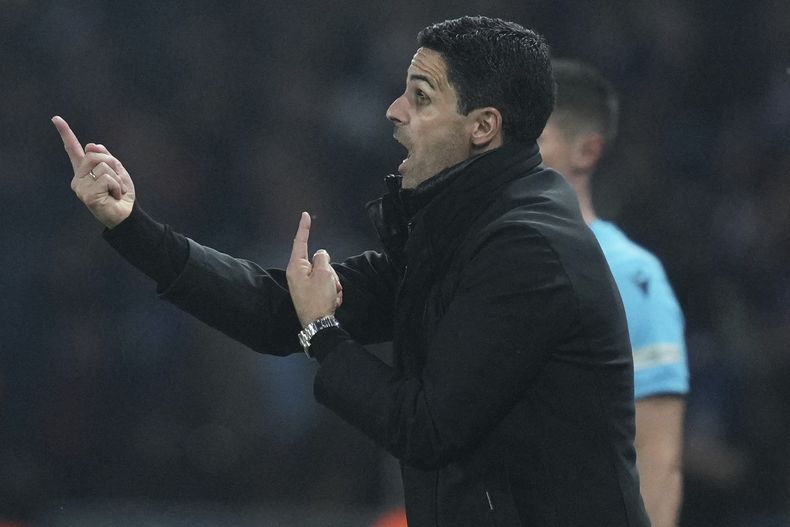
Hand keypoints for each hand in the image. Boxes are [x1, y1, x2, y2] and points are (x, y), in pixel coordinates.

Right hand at [52, 116, 135, 227]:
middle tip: (116, 182)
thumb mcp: (116, 171)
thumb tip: (91, 145)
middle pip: (95, 155)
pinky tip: (114, 197)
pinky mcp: (87, 195)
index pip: (73, 150)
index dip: (66, 133)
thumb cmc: (121, 194)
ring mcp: (81, 188)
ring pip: (102, 166)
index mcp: (84, 171)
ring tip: (115, 191)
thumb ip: (105, 158)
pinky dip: (116, 186)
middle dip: (112, 164)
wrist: (127, 215)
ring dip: (116, 178)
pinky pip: (106, 179)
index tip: (56, 118)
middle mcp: (78, 179)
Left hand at [286, 212, 342, 326]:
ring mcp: (304, 285)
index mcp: (296, 267)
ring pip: (325, 274)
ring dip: (333, 283)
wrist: (319, 326)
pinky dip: (332, 292)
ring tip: (332, 295)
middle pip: (319, 261)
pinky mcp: (311, 294)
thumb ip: (323, 259)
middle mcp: (298, 274)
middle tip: (332, 284)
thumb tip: (321, 255)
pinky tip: (332, 301)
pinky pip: (326, 286)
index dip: (304, 228)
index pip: (300, 242)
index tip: (305, 215)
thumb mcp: (324, 275)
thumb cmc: (318, 299)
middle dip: (330, 271)